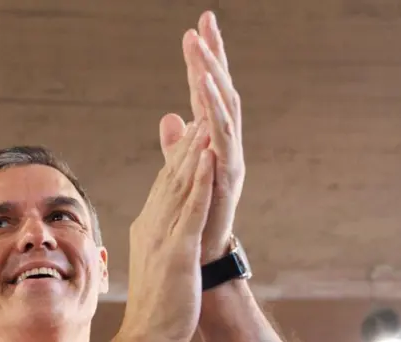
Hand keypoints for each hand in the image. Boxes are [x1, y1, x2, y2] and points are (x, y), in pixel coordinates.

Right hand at [118, 121, 215, 341]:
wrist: (146, 339)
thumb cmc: (154, 307)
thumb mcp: (156, 264)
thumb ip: (158, 239)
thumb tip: (160, 224)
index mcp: (149, 227)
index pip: (166, 183)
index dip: (181, 154)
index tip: (194, 127)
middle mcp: (153, 225)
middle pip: (173, 175)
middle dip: (189, 141)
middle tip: (203, 106)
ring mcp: (163, 238)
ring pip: (182, 185)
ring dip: (195, 150)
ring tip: (208, 118)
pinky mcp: (177, 253)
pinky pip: (191, 210)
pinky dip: (201, 182)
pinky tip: (210, 158)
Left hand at [159, 11, 244, 264]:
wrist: (202, 259)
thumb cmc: (195, 218)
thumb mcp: (181, 173)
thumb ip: (178, 144)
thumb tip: (170, 117)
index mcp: (214, 141)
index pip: (208, 92)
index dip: (204, 60)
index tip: (197, 26)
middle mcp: (227, 145)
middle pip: (222, 91)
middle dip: (214, 56)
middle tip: (204, 21)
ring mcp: (230, 160)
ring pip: (225, 109)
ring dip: (212, 78)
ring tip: (200, 49)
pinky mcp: (228, 178)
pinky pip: (223, 140)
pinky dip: (214, 114)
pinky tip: (202, 91)